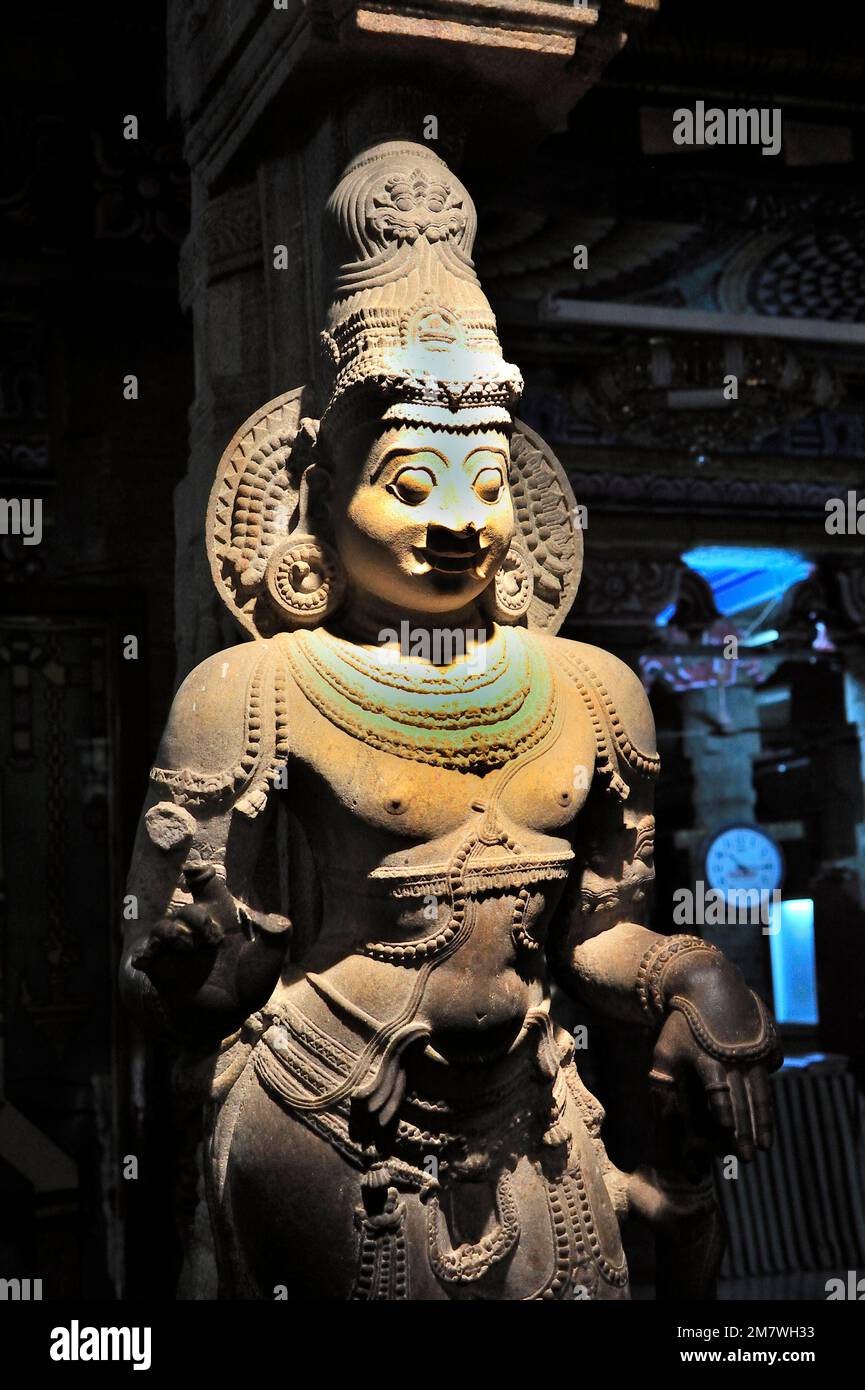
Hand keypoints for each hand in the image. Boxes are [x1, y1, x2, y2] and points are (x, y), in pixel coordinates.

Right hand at [133, 863, 288, 1032]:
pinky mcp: (163, 969)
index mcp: (220, 915)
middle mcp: (195, 927)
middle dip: (197, 918)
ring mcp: (177, 948)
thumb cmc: (248, 980)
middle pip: (189, 910)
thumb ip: (277, 936)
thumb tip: (279, 920)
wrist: (228, 1013)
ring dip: (172, 932)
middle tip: (213, 938)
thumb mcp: (269, 958)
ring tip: (187, 945)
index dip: (199, 874)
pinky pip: (145, 957)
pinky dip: (144, 956)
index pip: (207, 886)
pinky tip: (145, 960)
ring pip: (163, 928)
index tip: (193, 869)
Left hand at [649, 953, 780, 1164]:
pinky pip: (770, 1075)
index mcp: (707, 1058)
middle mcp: (734, 1056)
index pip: (717, 1091)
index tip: (726, 1135)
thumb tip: (662, 1119)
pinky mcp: (767, 1044)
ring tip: (764, 1147)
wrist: (709, 984)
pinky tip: (766, 1118)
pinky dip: (768, 1098)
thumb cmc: (682, 1024)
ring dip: (762, 1121)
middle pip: (742, 1099)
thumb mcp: (665, 1050)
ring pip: (760, 1092)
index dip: (723, 1113)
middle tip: (747, 1158)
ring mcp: (754, 1050)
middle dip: (745, 1131)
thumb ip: (662, 1084)